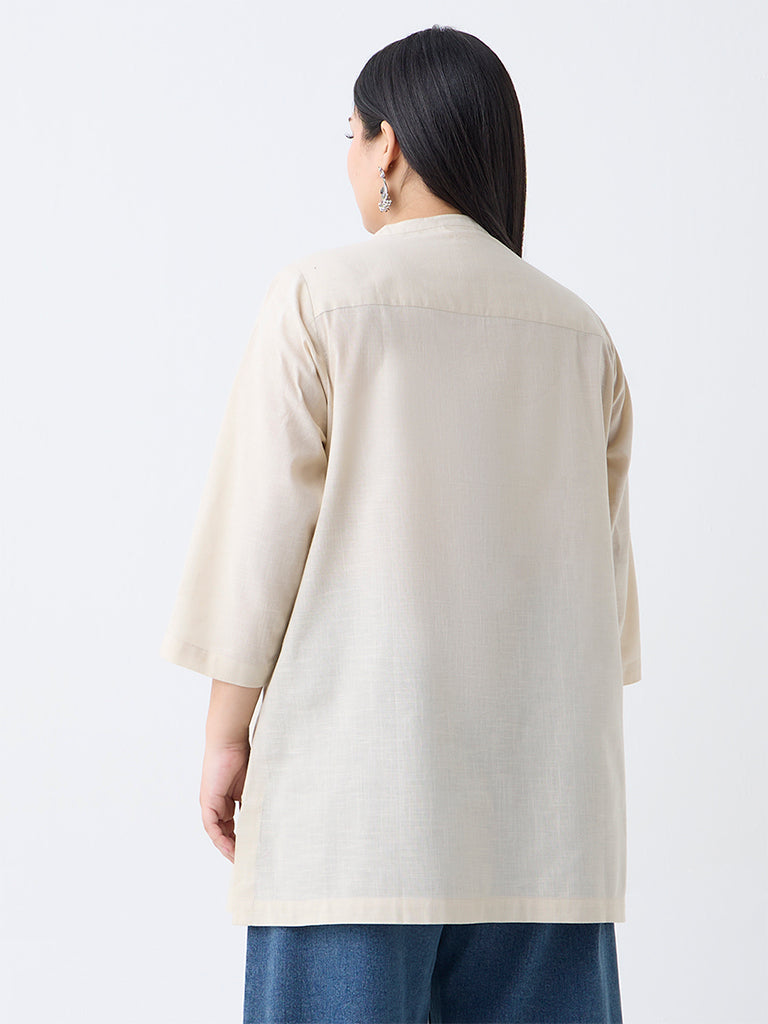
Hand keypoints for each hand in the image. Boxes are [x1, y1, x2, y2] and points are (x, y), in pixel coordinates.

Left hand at [200, 740, 250, 862]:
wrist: (230, 741)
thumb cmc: (244, 756)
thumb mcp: (253, 785)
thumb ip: (256, 800)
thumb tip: (271, 817)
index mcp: (228, 799)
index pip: (233, 825)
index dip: (241, 839)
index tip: (252, 850)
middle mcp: (217, 804)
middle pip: (225, 832)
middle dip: (235, 847)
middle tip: (246, 861)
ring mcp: (211, 803)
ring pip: (218, 832)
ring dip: (227, 847)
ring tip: (239, 859)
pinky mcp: (207, 802)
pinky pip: (212, 826)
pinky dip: (220, 838)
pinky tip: (230, 848)